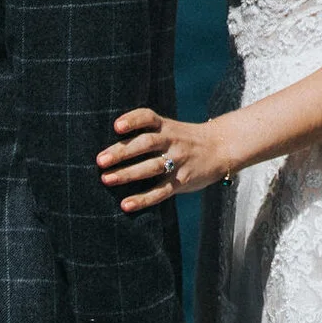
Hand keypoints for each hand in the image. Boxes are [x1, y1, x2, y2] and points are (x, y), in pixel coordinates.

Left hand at [96, 107, 233, 212]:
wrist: (221, 148)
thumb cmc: (185, 140)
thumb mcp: (171, 129)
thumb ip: (148, 135)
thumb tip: (110, 149)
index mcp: (167, 126)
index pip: (148, 117)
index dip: (132, 120)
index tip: (116, 126)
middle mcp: (172, 141)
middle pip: (146, 144)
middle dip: (122, 152)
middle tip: (101, 160)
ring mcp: (178, 161)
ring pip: (151, 168)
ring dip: (128, 174)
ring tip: (106, 179)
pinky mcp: (182, 181)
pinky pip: (161, 191)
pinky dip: (143, 199)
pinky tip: (126, 205)